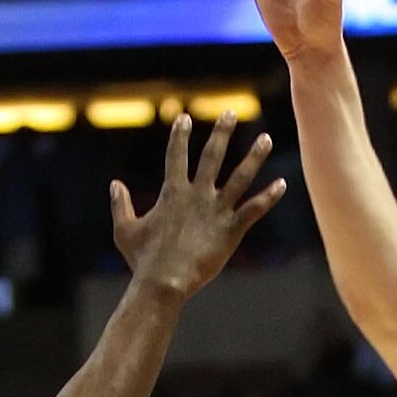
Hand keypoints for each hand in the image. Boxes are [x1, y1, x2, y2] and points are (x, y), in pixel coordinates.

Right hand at [110, 113, 284, 300]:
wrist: (164, 282)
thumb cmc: (143, 260)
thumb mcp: (125, 230)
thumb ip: (120, 205)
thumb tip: (114, 184)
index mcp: (173, 192)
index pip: (176, 154)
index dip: (180, 135)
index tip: (183, 118)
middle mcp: (197, 195)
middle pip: (213, 155)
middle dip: (222, 132)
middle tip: (230, 113)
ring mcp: (216, 211)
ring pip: (240, 177)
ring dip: (254, 156)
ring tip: (266, 138)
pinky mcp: (231, 230)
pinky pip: (254, 209)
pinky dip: (269, 197)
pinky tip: (282, 184)